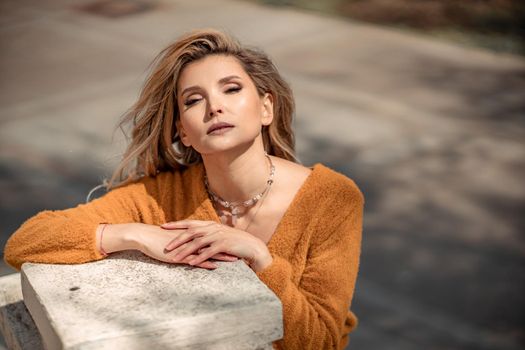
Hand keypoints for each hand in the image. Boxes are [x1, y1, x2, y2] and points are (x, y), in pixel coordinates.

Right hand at [109, 223, 237, 268]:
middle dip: (228, 247)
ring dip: (221, 255)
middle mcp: (191, 239)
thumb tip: (191, 242)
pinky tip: (214, 266)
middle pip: (213, 243)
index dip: (223, 240)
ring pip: (207, 251)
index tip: (235, 242)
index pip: (210, 237)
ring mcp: (186, 247)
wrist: (143, 236)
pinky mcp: (179, 255)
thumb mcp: (174, 238)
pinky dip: (205, 262)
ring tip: (234, 260)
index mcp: (191, 234)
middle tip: (241, 250)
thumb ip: (184, 239)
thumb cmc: (156, 238)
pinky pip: (195, 259)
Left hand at [161, 220, 272, 271]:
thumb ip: (208, 235)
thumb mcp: (220, 235)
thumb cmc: (235, 243)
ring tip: (174, 259)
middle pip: (191, 232)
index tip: (163, 226)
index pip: (190, 223)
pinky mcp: (224, 245)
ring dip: (184, 251)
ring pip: (197, 243)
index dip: (176, 225)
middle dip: (176, 239)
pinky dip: (199, 258)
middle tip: (165, 247)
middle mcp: (213, 228)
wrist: (252, 246)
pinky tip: (191, 264)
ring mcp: (219, 236)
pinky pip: (208, 252)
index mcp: (211, 225)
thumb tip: (194, 237)